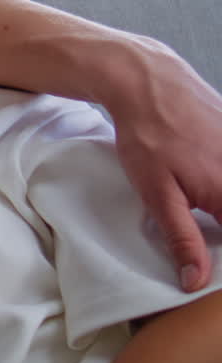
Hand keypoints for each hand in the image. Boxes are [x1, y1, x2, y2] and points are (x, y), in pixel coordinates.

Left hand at [102, 36, 221, 291]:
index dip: (221, 254)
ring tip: (204, 211)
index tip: (211, 267)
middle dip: (219, 227)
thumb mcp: (156, 193)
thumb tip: (195, 280)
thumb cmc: (148, 136)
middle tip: (201, 224)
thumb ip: (182, 237)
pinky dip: (221, 185)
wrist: (149, 81)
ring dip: (219, 207)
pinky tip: (205, 185)